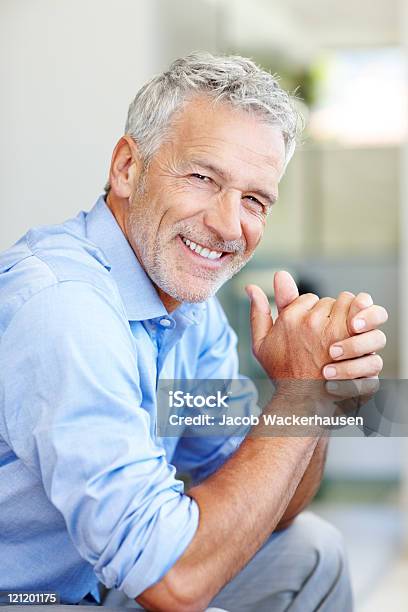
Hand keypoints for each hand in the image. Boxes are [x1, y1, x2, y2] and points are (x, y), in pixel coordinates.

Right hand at [246, 271, 386, 380]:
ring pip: (345, 303)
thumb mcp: (261, 345)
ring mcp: (331, 328)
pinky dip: (360, 317)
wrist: (306, 401)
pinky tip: (355, 333)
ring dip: (345, 316)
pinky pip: (359, 310)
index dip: (310, 315)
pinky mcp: (350, 337)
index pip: (307, 300)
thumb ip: (258, 313)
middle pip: (327, 301)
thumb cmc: (283, 375)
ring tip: (341, 337)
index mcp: (288, 319)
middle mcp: (309, 320)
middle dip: (328, 316)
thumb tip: (250, 287)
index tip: (310, 333)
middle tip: (326, 338)